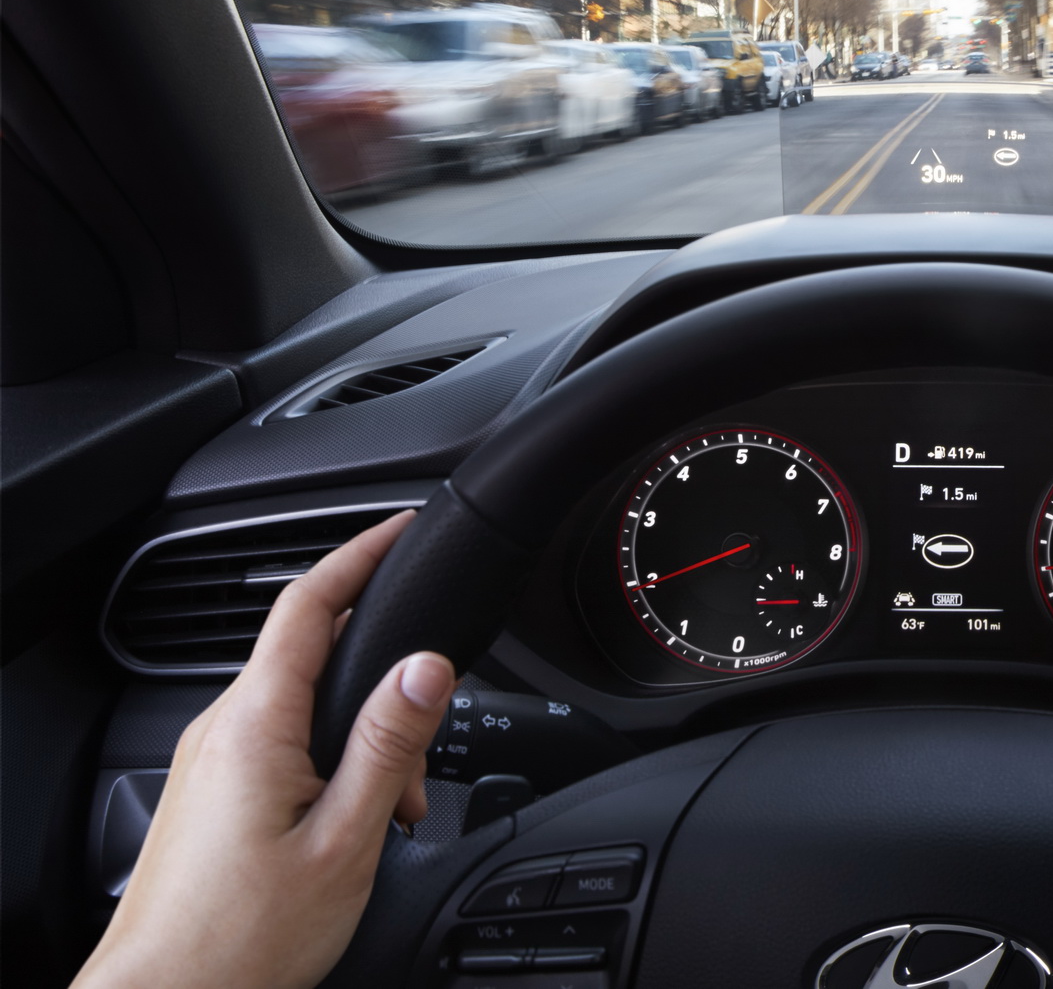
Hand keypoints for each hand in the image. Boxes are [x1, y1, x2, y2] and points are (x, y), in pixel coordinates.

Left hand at [75, 511, 454, 988]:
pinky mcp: (209, 795)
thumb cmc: (240, 942)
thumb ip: (388, 742)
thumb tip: (426, 665)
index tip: (403, 527)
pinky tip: (353, 826)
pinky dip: (331, 768)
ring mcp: (210, 763)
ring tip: (388, 817)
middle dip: (384, 691)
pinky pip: (281, 748)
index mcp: (255, 724)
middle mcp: (222, 730)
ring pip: (304, 710)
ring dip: (362, 742)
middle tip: (421, 765)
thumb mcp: (345, 839)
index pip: (309, 602)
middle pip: (318, 660)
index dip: (360, 553)